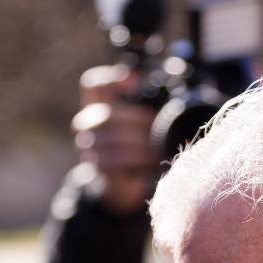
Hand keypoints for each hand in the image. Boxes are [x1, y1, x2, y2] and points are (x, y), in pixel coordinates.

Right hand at [71, 65, 160, 214]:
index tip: (138, 80)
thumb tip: (174, 99)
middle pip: (108, 115)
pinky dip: (135, 161)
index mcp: (98, 105)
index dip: (112, 80)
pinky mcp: (96, 166)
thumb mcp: (143, 125)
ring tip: (156, 150)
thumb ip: (147, 108)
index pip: (94, 86)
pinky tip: (148, 163)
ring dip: (139, 145)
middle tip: (157, 130)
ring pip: (111, 139)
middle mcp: (88, 123)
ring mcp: (88, 145)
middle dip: (137, 121)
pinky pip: (113, 161)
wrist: (125, 182)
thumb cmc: (137, 147)